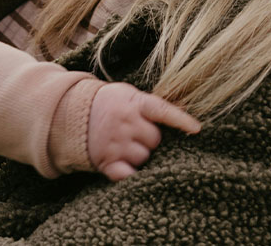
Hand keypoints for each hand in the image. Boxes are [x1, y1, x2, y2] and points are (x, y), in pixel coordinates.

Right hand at [86, 82, 200, 180]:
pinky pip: (127, 175)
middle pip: (155, 140)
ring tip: (127, 146)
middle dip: (151, 140)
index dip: (180, 120)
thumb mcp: (129, 95)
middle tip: (138, 135)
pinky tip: (128, 168)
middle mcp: (124, 122)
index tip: (197, 129)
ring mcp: (115, 143)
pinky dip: (131, 175)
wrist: (73, 113)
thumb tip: (185, 108)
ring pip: (144, 158)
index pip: (162, 110)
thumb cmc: (110, 104)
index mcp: (133, 103)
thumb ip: (152, 104)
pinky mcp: (106, 161)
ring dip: (140, 156)